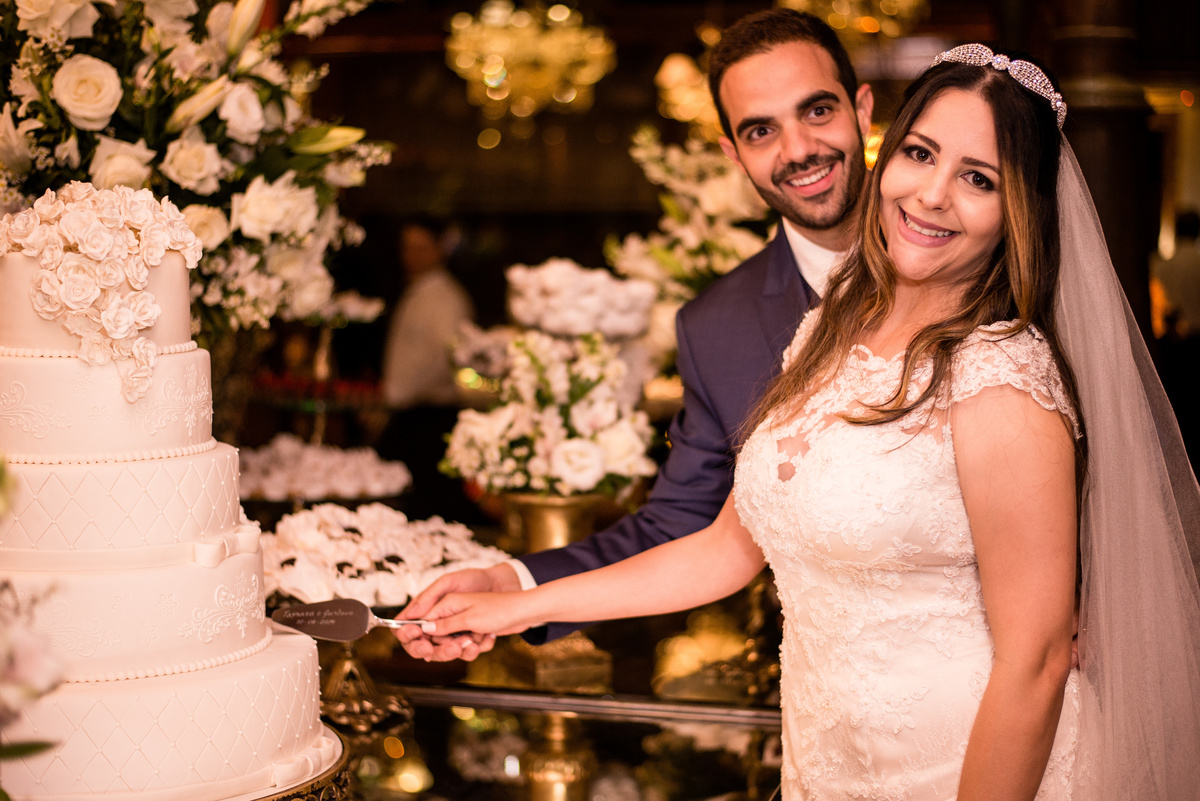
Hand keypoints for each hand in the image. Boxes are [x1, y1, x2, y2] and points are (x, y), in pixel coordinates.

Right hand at [393, 563, 520, 661]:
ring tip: (478, 641)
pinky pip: (469, 648)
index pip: (420, 621)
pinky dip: (480, 645)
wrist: (526, 611)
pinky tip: (490, 637)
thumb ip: (445, 623)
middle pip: (435, 639)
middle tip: (459, 645)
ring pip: (453, 646)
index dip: (417, 636)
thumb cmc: (499, 608)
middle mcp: (452, 614)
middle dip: (446, 647)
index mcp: (446, 603)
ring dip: (466, 648)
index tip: (424, 647)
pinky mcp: (475, 632)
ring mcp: (464, 624)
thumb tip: (424, 629)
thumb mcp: (470, 616)